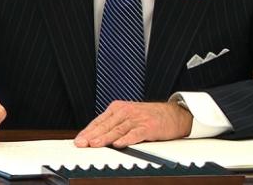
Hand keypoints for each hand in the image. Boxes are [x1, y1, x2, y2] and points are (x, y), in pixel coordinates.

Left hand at [74, 101, 191, 147]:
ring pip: (118, 129)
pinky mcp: (148, 126)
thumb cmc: (151, 117)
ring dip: (105, 137)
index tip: (78, 140)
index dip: (88, 131)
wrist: (174, 114)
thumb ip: (114, 125)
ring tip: (95, 144)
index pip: (99, 120)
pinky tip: (119, 144)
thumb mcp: (129, 116)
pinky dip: (127, 139)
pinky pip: (135, 133)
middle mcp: (126, 111)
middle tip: (81, 143)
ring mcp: (137, 118)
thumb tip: (96, 138)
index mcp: (119, 108)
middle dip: (92, 135)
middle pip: (106, 125)